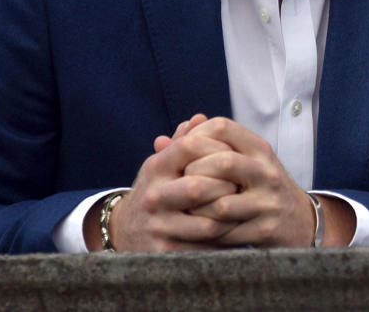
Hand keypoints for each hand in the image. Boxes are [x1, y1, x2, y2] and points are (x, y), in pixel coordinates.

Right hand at [91, 116, 238, 251]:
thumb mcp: (163, 164)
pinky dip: (224, 239)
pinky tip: (233, 230)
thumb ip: (183, 141)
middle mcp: (153, 196)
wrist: (125, 231)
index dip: (219, 148)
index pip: (191, 147)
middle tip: (242, 186)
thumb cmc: (157, 189)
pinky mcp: (166, 251)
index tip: (235, 156)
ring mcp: (158, 226)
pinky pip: (205, 246)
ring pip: (207, 222)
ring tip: (241, 208)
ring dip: (230, 215)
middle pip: (199, 186)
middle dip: (227, 185)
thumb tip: (201, 118)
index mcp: (156, 167)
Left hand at [175, 116, 350, 247]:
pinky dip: (207, 232)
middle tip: (181, 184)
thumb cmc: (261, 186)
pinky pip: (227, 233)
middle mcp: (267, 171)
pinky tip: (199, 228)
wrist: (300, 221)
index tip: (182, 152)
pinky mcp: (265, 229)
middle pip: (222, 163)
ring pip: (221, 204)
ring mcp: (268, 202)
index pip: (223, 127)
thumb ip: (206, 148)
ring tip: (187, 210)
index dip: (195, 136)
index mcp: (260, 149)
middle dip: (193, 174)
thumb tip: (159, 141)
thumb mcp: (245, 161)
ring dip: (197, 209)